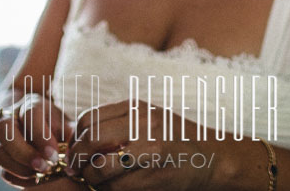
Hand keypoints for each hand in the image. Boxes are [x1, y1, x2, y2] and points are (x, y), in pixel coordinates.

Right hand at [0, 93, 77, 186]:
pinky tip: (35, 180)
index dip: (41, 136)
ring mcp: (0, 138)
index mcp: (29, 104)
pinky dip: (17, 178)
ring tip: (39, 174)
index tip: (54, 154)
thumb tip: (76, 151)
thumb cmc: (51, 122)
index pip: (29, 114)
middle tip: (44, 166)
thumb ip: (70, 133)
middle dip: (24, 152)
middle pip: (4, 129)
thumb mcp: (63, 122)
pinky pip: (2, 169)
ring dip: (19, 167)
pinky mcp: (0, 156)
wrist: (30, 121)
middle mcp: (9, 117)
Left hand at [67, 101, 214, 190]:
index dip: (77, 137)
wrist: (214, 159)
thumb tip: (83, 139)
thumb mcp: (150, 119)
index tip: (76, 149)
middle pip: (91, 139)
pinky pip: (116, 186)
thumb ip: (120, 124)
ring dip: (91, 176)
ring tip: (94, 179)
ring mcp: (148, 150)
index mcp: (138, 107)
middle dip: (77, 157)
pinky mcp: (152, 176)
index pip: (90, 119)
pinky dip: (108, 188)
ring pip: (100, 166)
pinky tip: (113, 186)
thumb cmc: (178, 139)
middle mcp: (142, 124)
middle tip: (76, 167)